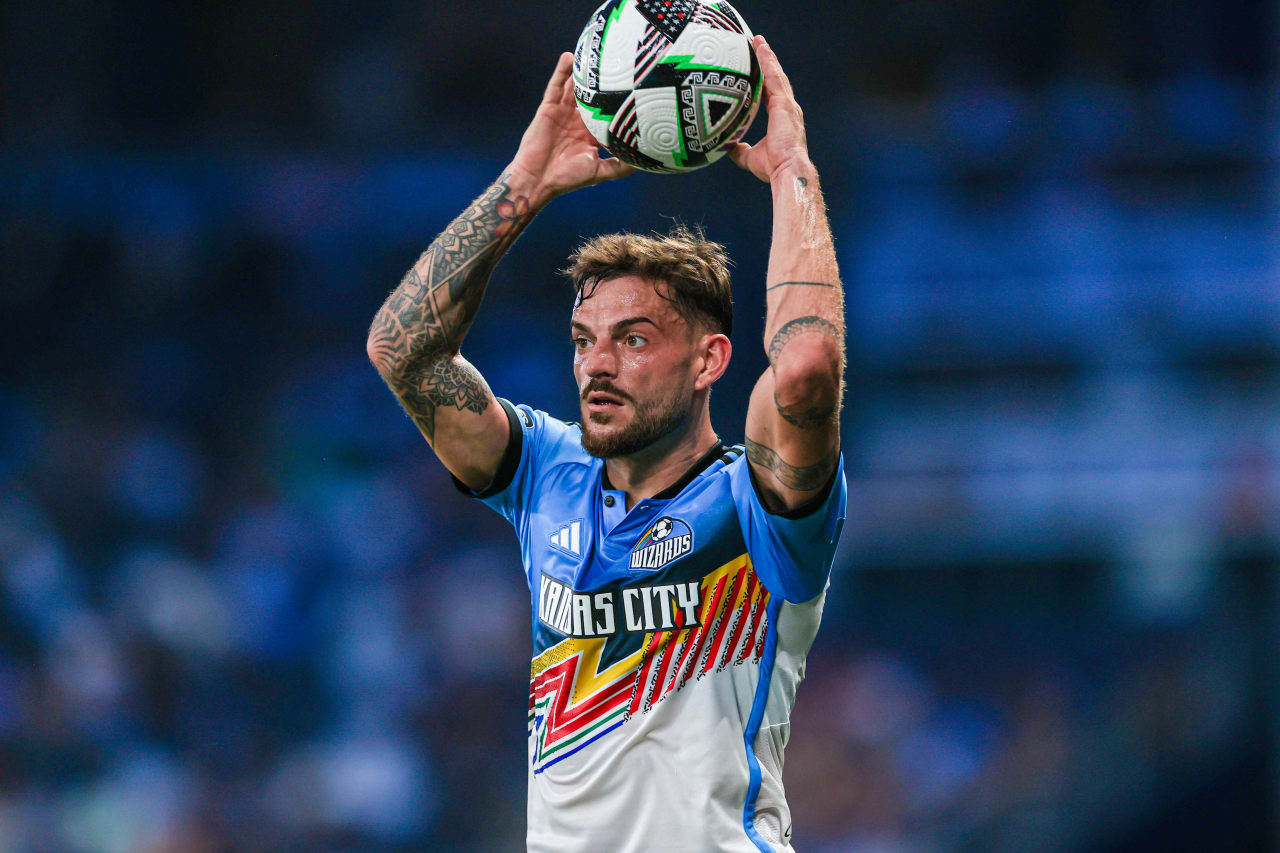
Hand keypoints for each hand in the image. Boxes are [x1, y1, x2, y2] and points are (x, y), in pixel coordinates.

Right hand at [508, 53, 634, 203]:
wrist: (539, 180)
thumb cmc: (568, 179)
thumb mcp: (599, 172)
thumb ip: (619, 166)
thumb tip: (643, 161)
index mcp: (591, 133)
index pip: (607, 112)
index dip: (617, 100)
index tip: (632, 87)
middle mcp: (578, 120)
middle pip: (592, 95)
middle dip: (602, 81)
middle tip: (616, 62)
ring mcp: (563, 112)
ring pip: (575, 87)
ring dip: (582, 72)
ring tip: (594, 53)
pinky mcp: (548, 108)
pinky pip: (556, 86)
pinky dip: (561, 71)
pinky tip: (569, 57)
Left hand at [727, 36, 811, 182]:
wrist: (787, 171)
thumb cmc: (773, 168)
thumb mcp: (749, 157)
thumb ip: (738, 149)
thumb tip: (726, 145)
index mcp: (780, 118)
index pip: (770, 92)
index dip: (764, 79)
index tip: (756, 67)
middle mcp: (787, 108)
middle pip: (775, 79)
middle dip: (767, 62)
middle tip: (758, 45)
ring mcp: (788, 105)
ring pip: (775, 75)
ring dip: (767, 57)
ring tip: (758, 42)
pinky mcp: (785, 104)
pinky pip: (774, 78)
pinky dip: (768, 63)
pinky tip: (761, 50)